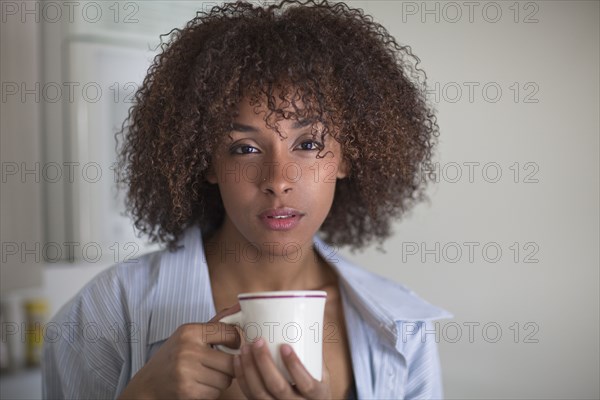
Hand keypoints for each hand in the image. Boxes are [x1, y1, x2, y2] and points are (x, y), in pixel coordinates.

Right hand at [118, 304, 241, 398]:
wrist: (148, 383)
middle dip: (229, 366)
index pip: (229, 332)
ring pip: (225, 380)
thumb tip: (240, 307)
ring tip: (206, 376)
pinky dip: (211, 392)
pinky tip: (199, 386)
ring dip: (220, 381)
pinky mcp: (187, 390)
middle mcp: (188, 349)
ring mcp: (186, 371)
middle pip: (231, 361)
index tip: (231, 346)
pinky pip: (215, 393)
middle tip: (220, 365)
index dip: (236, 342)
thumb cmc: (173, 357)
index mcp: (190, 331)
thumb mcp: (188, 335)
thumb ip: (215, 326)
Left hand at [234, 337, 331, 398]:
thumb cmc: (316, 384)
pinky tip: (238, 360)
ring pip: (260, 393)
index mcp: (317, 394)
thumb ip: (314, 352)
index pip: (306, 383)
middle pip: (278, 387)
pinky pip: (249, 395)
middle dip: (265, 363)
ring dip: (250, 368)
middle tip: (259, 341)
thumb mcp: (322, 373)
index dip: (295, 366)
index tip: (285, 347)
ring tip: (245, 347)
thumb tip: (305, 319)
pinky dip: (242, 377)